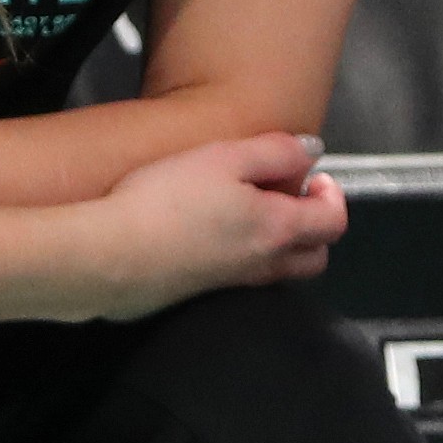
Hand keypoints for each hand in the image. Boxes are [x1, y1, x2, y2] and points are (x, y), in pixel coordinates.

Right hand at [94, 133, 347, 320]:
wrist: (108, 256)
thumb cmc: (166, 201)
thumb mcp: (225, 156)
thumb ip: (276, 151)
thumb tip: (313, 150)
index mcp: (277, 229)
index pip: (334, 222)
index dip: (332, 194)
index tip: (313, 174)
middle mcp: (262, 265)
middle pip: (315, 256)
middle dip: (314, 224)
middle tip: (290, 194)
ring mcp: (231, 284)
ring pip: (280, 269)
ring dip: (280, 240)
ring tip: (249, 207)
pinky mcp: (200, 292)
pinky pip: (243, 276)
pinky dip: (246, 253)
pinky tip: (211, 228)